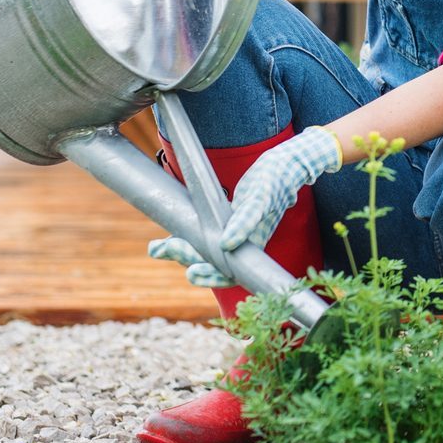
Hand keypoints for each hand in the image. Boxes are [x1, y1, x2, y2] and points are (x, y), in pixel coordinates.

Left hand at [145, 126, 342, 288]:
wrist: (286, 165)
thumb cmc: (275, 181)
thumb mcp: (260, 199)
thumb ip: (246, 222)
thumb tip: (227, 244)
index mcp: (251, 244)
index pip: (228, 272)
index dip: (209, 276)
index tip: (190, 272)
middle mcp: (242, 243)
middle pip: (212, 262)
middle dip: (185, 257)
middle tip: (159, 249)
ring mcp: (234, 233)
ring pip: (205, 251)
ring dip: (181, 250)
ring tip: (156, 248)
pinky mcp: (228, 221)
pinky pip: (205, 235)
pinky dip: (188, 236)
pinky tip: (172, 236)